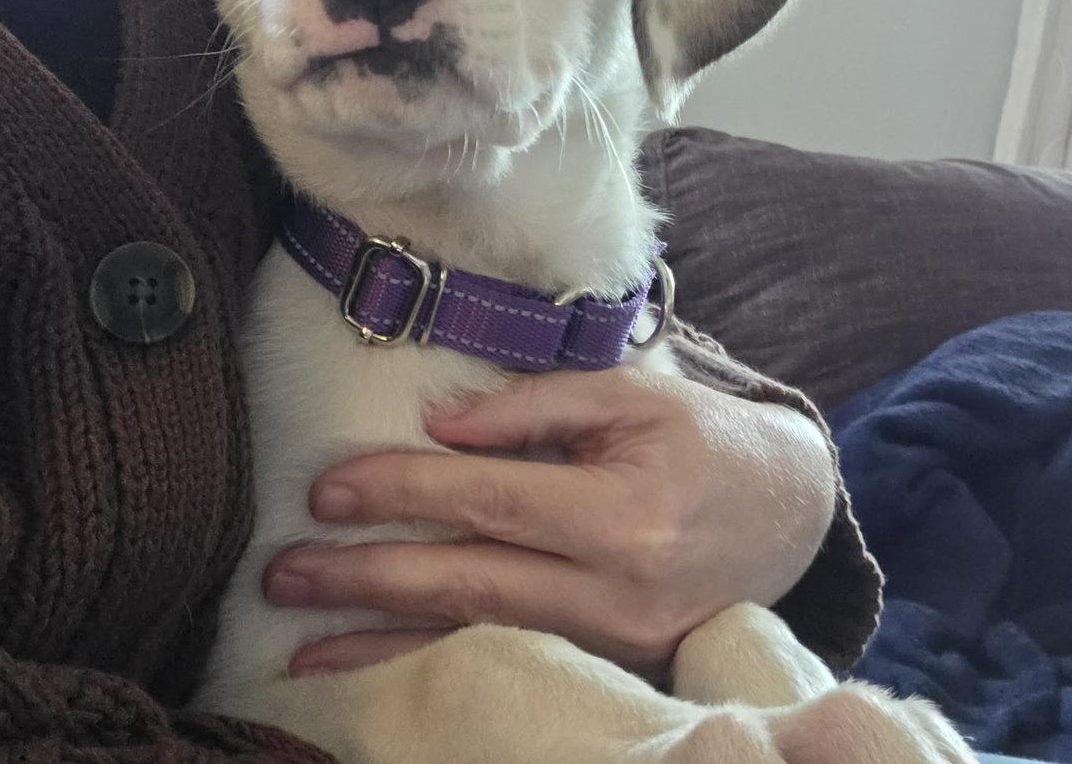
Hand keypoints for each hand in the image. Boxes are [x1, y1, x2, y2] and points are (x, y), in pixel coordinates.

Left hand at [263, 367, 837, 680]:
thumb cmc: (701, 441)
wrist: (788, 516)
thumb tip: (438, 425)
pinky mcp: (614, 668)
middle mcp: (617, 592)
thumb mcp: (630, 396)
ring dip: (380, 646)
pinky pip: (507, 666)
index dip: (403, 492)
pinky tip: (373, 675)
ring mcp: (617, 645)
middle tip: (283, 573)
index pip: (488, 501)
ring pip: (478, 641)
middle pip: (469, 584)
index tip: (327, 489)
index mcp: (624, 514)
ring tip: (298, 646)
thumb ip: (533, 406)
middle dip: (367, 580)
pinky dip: (433, 669)